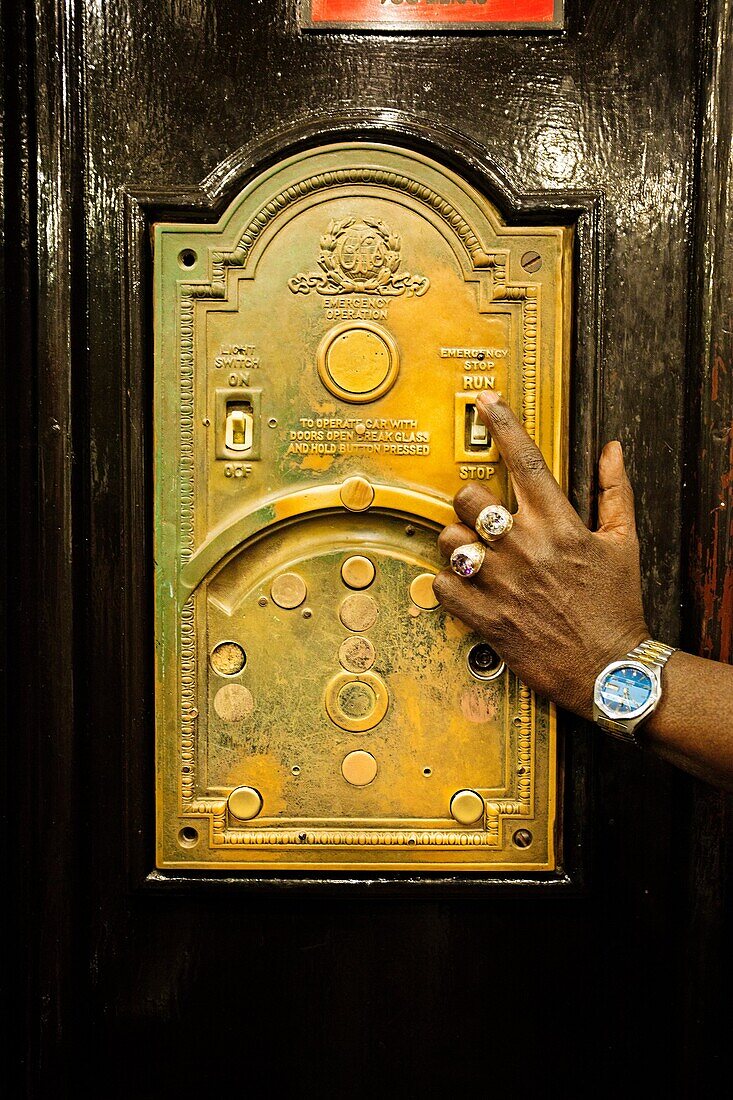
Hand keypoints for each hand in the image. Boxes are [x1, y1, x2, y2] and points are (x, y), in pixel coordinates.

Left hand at [434, 390, 649, 719]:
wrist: (609, 669)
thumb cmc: (616, 605)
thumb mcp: (624, 542)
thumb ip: (614, 490)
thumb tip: (612, 448)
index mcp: (558, 523)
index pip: (525, 459)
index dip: (502, 423)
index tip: (485, 400)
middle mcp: (524, 546)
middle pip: (468, 497)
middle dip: (470, 505)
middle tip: (482, 522)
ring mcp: (501, 583)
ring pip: (448, 540)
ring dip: (456, 545)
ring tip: (475, 558)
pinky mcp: (486, 617)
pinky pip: (442, 586)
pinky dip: (447, 584)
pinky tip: (466, 588)